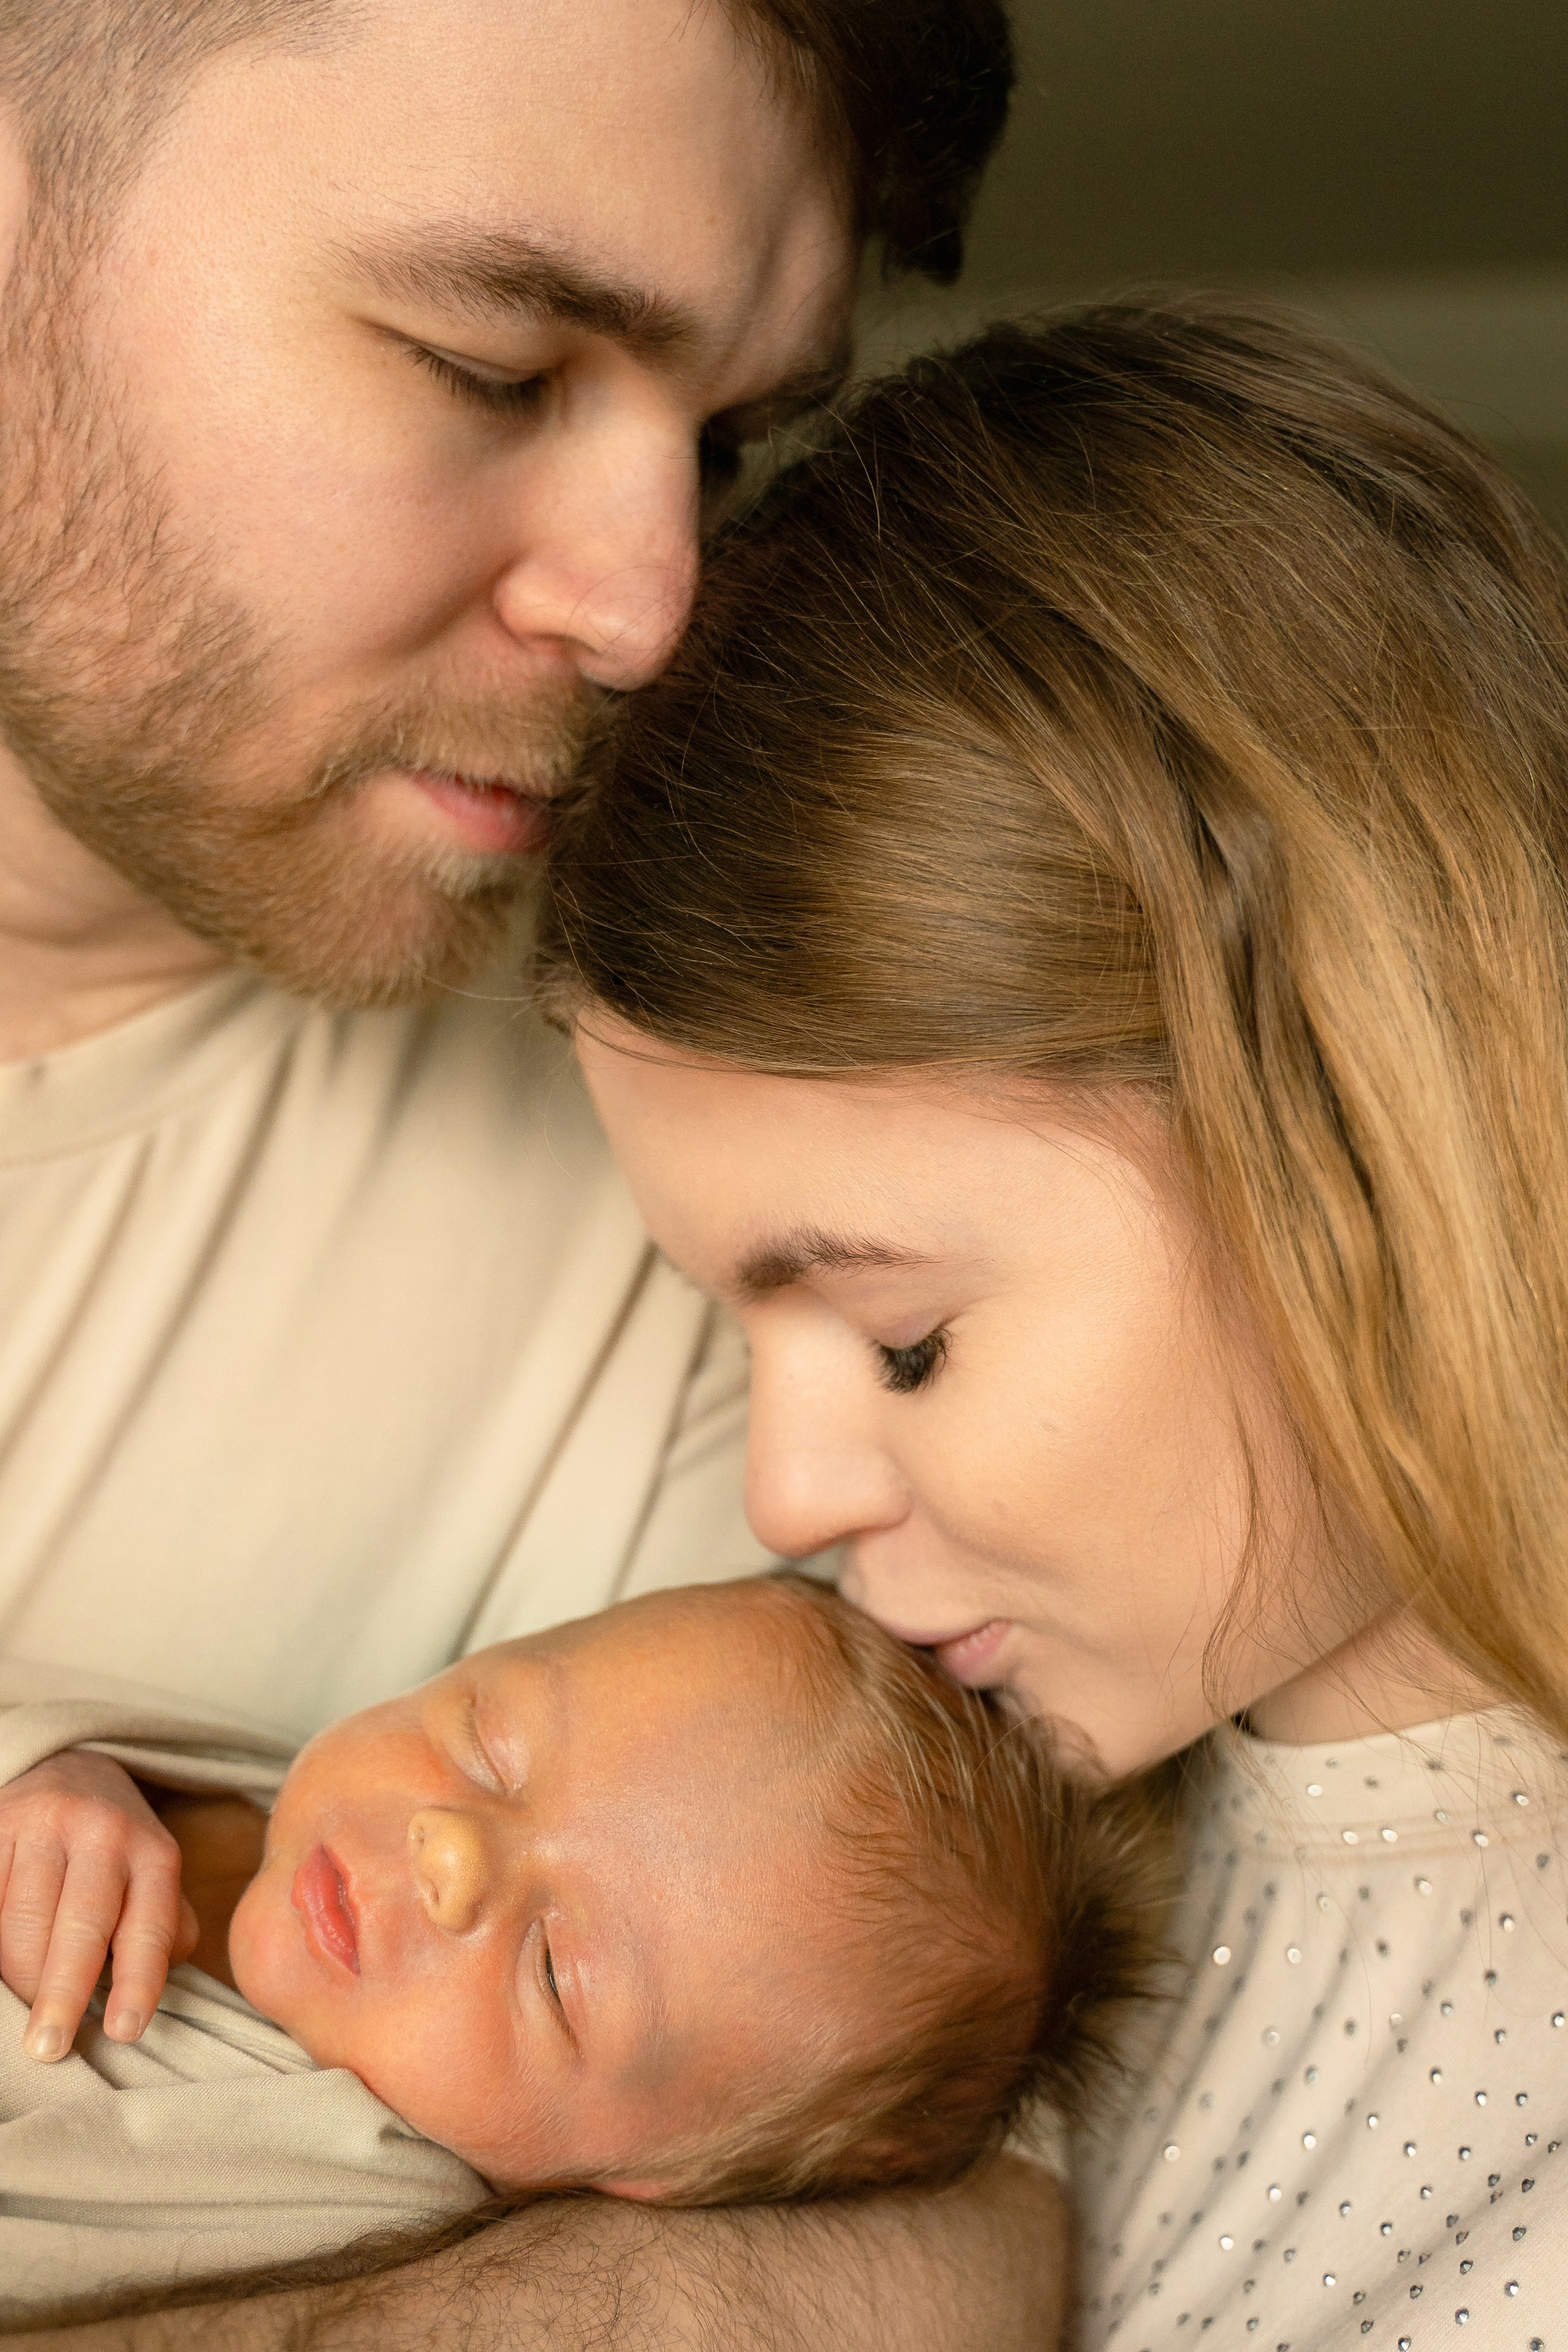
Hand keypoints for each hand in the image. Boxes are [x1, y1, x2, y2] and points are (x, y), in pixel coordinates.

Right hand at [0, 1750, 197, 2061]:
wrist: (67, 1767)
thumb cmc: (114, 1849)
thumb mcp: (154, 1876)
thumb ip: (165, 1929)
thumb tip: (151, 1989)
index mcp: (153, 1852)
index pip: (150, 1926)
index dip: (138, 1982)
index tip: (123, 2032)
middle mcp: (102, 1832)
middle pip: (80, 1925)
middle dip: (63, 1992)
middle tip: (49, 2046)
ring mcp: (42, 1825)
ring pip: (21, 1921)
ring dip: (19, 1974)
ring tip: (22, 2004)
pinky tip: (0, 1967)